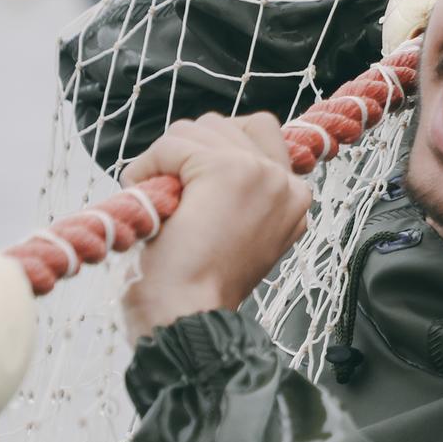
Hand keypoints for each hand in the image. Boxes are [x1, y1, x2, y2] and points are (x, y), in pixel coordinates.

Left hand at [120, 113, 311, 340]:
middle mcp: (287, 182)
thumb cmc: (198, 287)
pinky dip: (148, 167)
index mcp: (294, 200)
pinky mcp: (227, 168)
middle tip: (174, 198)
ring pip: (196, 129)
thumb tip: (210, 151)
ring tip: (162, 204)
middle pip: (225, 125)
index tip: (194, 194)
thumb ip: (241, 194)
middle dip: (189, 152)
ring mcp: (261, 172)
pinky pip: (172, 143)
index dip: (213, 154)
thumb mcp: (235, 234)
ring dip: (165, 160)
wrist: (188, 316)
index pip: (259, 134)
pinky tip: (150, 202)